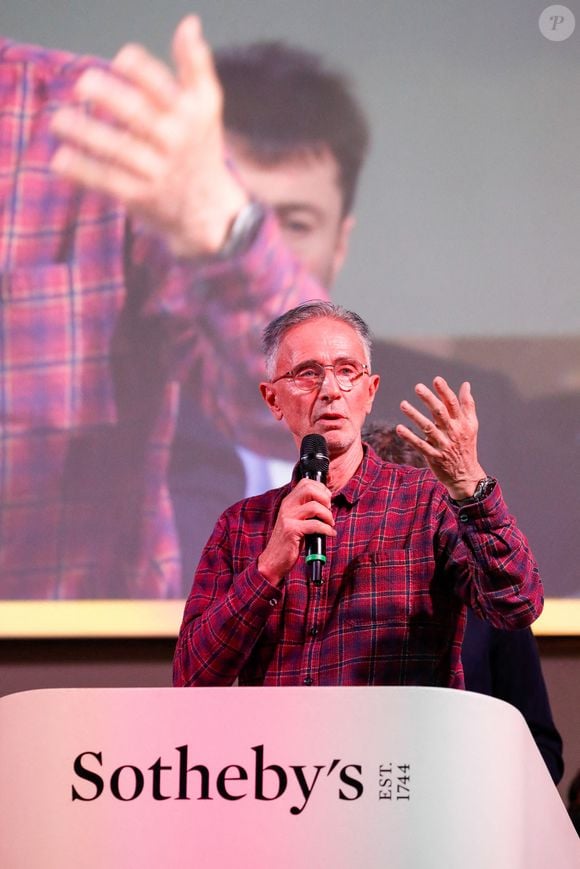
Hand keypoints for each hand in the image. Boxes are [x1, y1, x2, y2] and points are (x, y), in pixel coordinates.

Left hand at [50, 15, 246, 255]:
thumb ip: (195, 64)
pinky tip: (60, 159)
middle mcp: (174, 141)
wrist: (209, 208)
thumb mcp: (206, 105)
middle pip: (139, 116)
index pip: (164, 87)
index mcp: (188, 113)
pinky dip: (83, 171)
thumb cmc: (200, 145)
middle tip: (83, 83)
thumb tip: (189, 23)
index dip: (142, 70)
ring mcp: (156, 170)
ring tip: (59, 120)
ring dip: (86, 133)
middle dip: (110, 97)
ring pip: (118, 150)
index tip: (121, 59)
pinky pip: (108, 181)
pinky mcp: (141, 196)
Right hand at [257, 479, 335, 584]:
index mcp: (288, 501)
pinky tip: (329, 533)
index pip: (306, 482)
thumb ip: (306, 509)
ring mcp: (288, 518)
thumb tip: (327, 502)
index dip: (321, 488)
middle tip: (329, 511)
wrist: (273, 560)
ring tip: (329, 524)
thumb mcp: (295, 520)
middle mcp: (287, 506)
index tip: (328, 500)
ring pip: (315, 507)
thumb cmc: (288, 541)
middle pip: (310, 489)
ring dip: (328, 516)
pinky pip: (315, 525)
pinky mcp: (291, 530)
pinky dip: (327, 529)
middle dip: (325, 499)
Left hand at [396, 377, 486, 498]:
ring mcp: (442, 445)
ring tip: (403, 404)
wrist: (466, 475)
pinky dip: (409, 437)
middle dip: (429, 399)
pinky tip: (399, 428)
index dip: (444, 391)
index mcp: (462, 423)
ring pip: (427, 427)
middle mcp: (452, 432)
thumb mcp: (471, 425)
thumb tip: (466, 385)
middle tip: (418, 387)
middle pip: (440, 413)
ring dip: (415, 415)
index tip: (436, 380)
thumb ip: (467, 404)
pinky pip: (420, 445)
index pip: (453, 404)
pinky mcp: (433, 456)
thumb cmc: (466, 445)